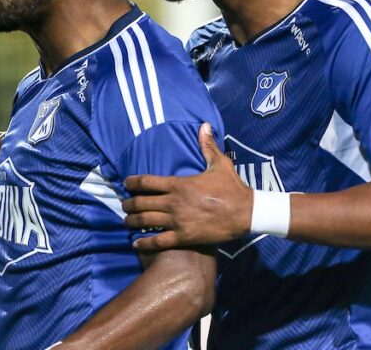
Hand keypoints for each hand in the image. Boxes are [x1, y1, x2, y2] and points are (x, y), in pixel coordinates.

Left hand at [122, 123, 251, 251]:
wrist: (247, 213)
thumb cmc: (232, 188)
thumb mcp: (220, 164)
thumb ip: (207, 146)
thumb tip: (203, 125)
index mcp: (179, 184)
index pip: (147, 182)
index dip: (132, 182)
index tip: (126, 183)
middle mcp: (174, 202)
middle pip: (141, 203)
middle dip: (128, 204)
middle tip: (123, 205)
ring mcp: (177, 221)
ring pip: (145, 221)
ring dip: (132, 221)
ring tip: (126, 222)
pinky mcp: (184, 237)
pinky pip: (158, 241)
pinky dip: (145, 243)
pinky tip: (136, 243)